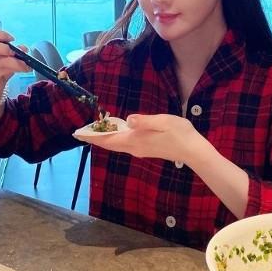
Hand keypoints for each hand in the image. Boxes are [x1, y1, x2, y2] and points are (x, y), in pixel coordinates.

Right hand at [0, 29, 29, 97]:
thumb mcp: (8, 56)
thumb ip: (16, 50)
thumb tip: (24, 48)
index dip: (0, 34)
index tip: (12, 39)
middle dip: (3, 47)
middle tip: (14, 52)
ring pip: (0, 60)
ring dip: (16, 62)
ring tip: (25, 64)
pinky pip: (5, 70)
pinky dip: (17, 69)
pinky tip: (25, 69)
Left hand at [84, 114, 207, 163]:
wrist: (192, 151)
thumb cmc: (179, 133)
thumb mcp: (163, 122)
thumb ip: (144, 121)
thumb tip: (129, 119)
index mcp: (135, 140)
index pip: (108, 140)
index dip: (93, 137)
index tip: (79, 135)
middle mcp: (134, 147)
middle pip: (110, 144)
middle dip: (95, 138)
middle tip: (81, 133)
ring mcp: (140, 150)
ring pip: (116, 145)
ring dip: (104, 139)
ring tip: (94, 132)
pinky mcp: (146, 149)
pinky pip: (124, 144)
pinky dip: (115, 139)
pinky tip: (115, 133)